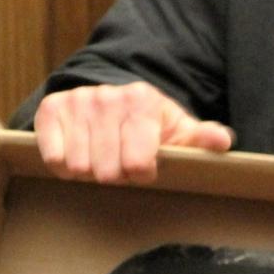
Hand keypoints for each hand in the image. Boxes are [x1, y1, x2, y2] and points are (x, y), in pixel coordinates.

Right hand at [33, 82, 233, 182]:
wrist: (114, 99)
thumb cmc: (151, 124)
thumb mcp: (178, 129)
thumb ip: (201, 138)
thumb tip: (222, 142)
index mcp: (142, 101)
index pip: (136, 163)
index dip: (141, 174)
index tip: (144, 169)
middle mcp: (108, 97)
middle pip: (106, 170)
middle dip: (115, 175)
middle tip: (120, 165)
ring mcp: (78, 101)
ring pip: (79, 166)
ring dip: (90, 171)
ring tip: (101, 158)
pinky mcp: (51, 108)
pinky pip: (53, 157)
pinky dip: (64, 165)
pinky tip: (79, 153)